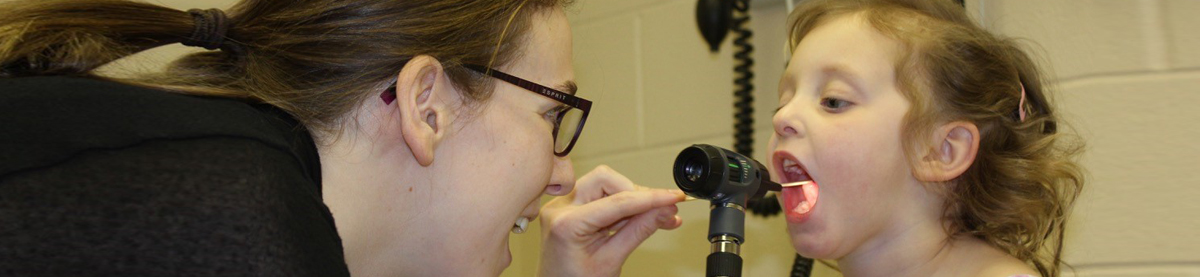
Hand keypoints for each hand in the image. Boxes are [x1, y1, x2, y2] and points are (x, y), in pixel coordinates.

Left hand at [537, 166, 684, 276]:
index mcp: (567, 224)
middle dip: (636, 194)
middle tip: (661, 210)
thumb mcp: (612, 260)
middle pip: (606, 180)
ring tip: (654, 219)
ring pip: (604, 184)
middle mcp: (560, 208)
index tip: (674, 198)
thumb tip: (665, 210)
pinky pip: (599, 195)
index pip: (617, 201)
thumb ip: (639, 231)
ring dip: (632, 200)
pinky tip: (639, 218)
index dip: (651, 198)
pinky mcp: (569, 207)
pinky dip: (622, 206)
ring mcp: (562, 206)